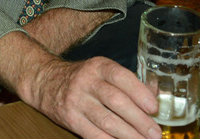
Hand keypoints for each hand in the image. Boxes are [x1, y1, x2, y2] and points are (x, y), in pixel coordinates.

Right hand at [30, 56, 159, 138]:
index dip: (140, 93)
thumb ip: (128, 81)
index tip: (154, 108)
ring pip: (107, 120)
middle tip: (154, 133)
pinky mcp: (70, 118)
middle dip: (139, 120)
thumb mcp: (101, 70)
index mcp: (98, 66)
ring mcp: (76, 100)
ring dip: (129, 135)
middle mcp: (86, 82)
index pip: (121, 77)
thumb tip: (155, 94)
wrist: (45, 81)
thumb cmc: (82, 78)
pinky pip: (94, 134)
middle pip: (116, 101)